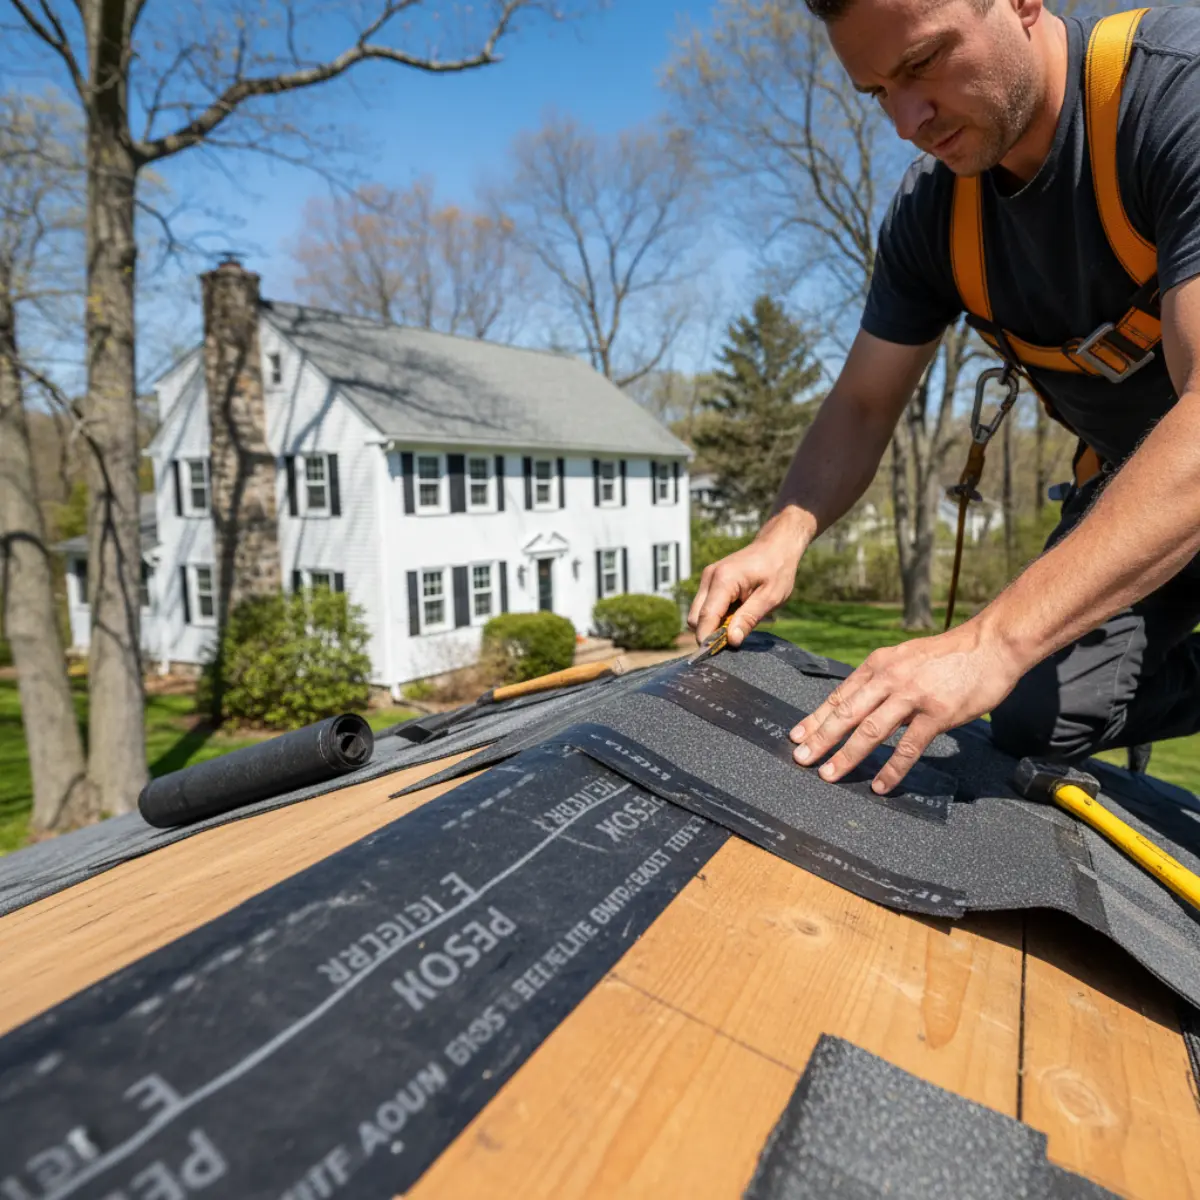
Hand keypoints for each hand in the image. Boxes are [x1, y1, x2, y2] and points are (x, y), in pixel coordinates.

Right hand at [688, 515, 807, 645]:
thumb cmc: (777, 569)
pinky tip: (735, 613)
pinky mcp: (710, 581)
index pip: (705, 617)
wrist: (777, 545)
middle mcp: (710, 577)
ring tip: (738, 622)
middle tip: (733, 639)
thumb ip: (749, 619)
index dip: (707, 639)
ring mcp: (708, 578)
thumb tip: (731, 640)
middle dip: (709, 633)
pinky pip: (704, 606)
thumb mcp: (770, 597)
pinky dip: (715, 616)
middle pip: (694, 618)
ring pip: (697, 613)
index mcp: (723, 580)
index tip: (716, 655)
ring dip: (712, 624)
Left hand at [789, 620, 1023, 791]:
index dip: (816, 718)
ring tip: (829, 775)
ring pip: (870, 731)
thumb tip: (860, 705)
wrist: (990, 645)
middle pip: (846, 713)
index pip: (840, 695)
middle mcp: (889, 678)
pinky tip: (879, 785)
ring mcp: (912, 696)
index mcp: (878, 665)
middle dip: (820, 738)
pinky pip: (908, 747)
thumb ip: (882, 681)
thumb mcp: (905, 658)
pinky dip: (891, 769)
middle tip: (801, 758)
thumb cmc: (948, 656)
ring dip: (847, 756)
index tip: (796, 736)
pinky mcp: (937, 714)